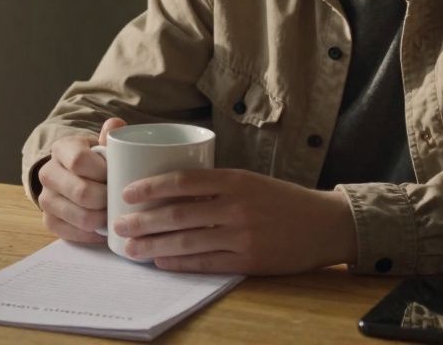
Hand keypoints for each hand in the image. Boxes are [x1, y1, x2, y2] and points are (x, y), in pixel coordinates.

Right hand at [37, 118, 126, 243]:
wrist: (73, 176)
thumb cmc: (95, 160)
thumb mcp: (101, 144)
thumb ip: (110, 135)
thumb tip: (116, 125)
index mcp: (61, 149)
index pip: (80, 161)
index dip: (104, 172)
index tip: (118, 175)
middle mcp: (48, 173)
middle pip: (82, 192)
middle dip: (108, 199)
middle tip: (122, 199)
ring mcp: (46, 199)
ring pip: (81, 217)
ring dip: (104, 218)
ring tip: (117, 213)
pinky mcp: (49, 221)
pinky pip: (74, 234)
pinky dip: (94, 234)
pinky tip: (105, 227)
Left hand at [111, 168, 356, 274]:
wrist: (324, 225)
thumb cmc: (282, 200)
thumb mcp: (249, 181)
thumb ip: (215, 184)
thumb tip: (169, 189)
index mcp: (234, 180)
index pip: (183, 180)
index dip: (151, 187)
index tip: (127, 193)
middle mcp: (236, 205)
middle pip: (178, 213)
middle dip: (142, 221)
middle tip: (117, 225)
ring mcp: (242, 235)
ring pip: (187, 241)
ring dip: (154, 246)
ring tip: (131, 248)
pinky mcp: (249, 260)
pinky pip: (206, 263)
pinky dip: (180, 263)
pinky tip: (161, 262)